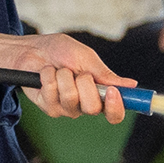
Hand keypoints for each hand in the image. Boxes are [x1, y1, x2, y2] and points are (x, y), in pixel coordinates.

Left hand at [10, 32, 131, 122]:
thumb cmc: (61, 51)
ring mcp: (66, 108)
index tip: (112, 92)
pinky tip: (46, 72)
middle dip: (85, 84)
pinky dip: (49, 76)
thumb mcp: (86, 58)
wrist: (33, 49)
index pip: (114, 113)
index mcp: (99, 94)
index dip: (116, 107)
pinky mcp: (48, 107)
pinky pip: (52, 94)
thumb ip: (105, 74)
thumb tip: (131, 85)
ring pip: (71, 99)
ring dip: (64, 76)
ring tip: (59, 69)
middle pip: (93, 108)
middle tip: (79, 72)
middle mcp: (84, 105)